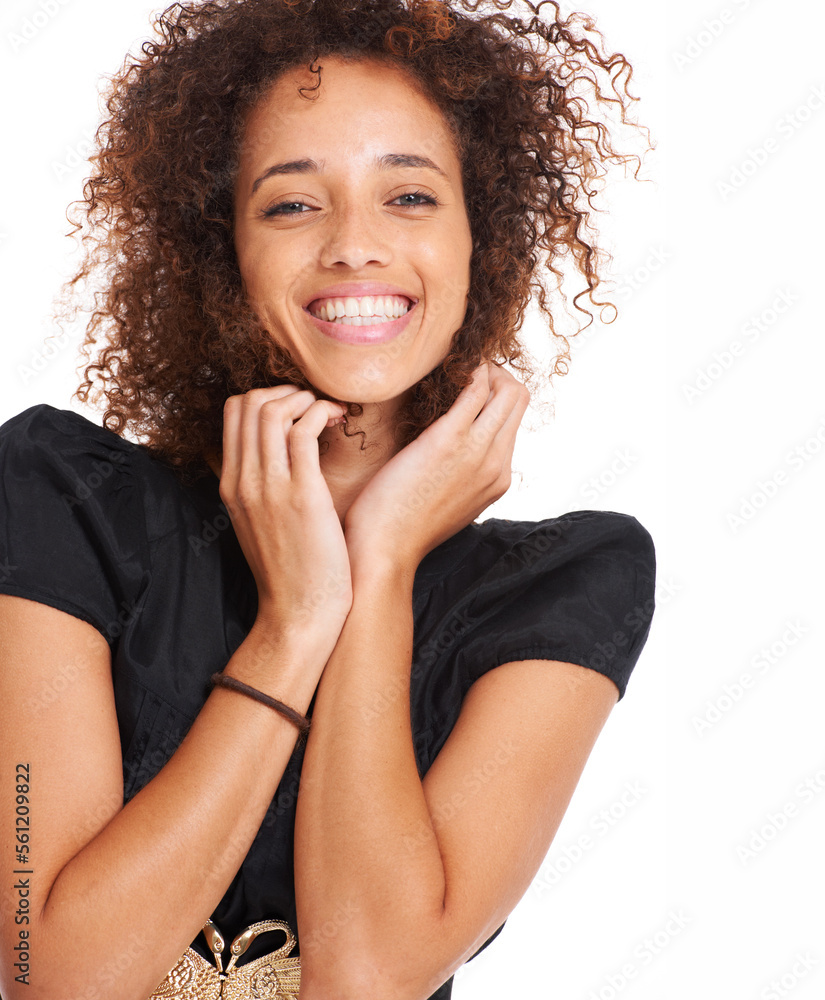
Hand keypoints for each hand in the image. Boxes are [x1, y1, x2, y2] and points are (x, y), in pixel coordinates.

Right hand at [217, 386, 352, 668]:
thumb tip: (283, 453)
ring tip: (329, 413)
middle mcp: (243, 481)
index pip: (233, 412)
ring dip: (305, 398)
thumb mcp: (262, 524)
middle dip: (286, 390)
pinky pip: (302, 430)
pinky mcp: (300, 495)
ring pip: (271, 409)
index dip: (268, 396)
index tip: (299, 410)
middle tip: (315, 406)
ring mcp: (268, 488)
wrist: (299, 613)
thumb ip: (263, 487)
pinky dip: (322, 412)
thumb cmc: (294, 570)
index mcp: (231, 485)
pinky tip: (339, 422)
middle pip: (248, 403)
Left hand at [343, 362, 529, 573]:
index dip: (496, 394)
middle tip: (461, 371)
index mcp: (498, 479)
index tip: (469, 385)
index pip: (515, 420)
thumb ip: (461, 476)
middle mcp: (498, 463)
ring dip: (483, 369)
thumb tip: (450, 454)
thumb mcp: (447, 503)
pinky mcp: (449, 440)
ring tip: (451, 368)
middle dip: (495, 375)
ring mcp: (478, 451)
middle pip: (518, 398)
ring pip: (507, 389)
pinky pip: (476, 389)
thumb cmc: (402, 526)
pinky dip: (468, 371)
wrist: (385, 549)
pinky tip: (442, 368)